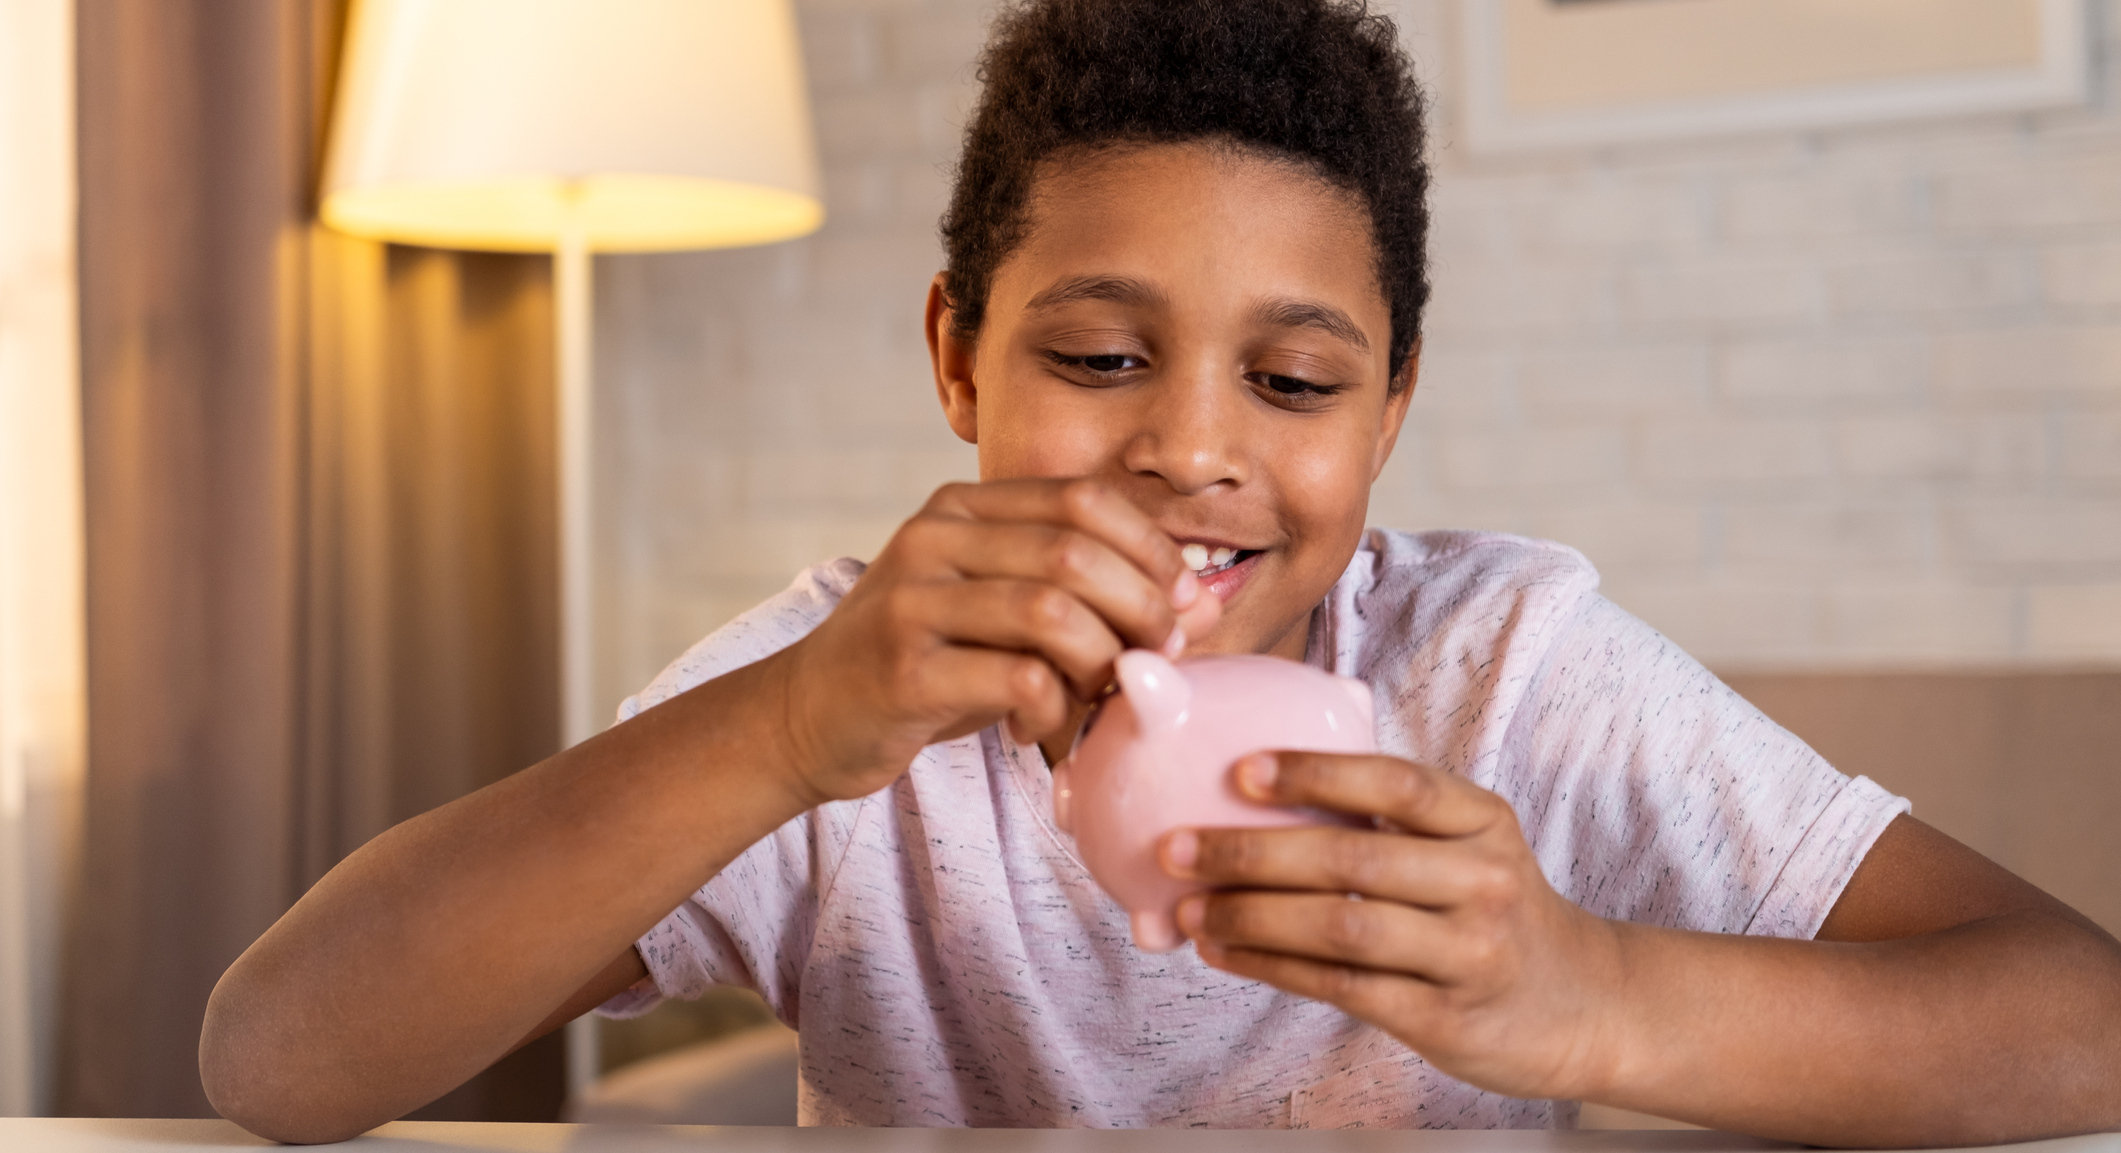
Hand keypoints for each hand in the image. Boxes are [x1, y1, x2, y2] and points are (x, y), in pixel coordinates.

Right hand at [771, 478, 1222, 805]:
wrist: (806, 716)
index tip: (1183, 607)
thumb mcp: (999, 614)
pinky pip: (1020, 679)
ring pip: (1053, 613)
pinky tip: (1037, 727)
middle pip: (1076, 553)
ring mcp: (912, 601)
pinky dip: (1053, 709)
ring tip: (1098, 697)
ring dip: (1102, 664)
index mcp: (962, 508)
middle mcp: (933, 539)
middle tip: (1157, 662)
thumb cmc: (925, 664)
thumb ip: (1086, 600)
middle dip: (1141, 611)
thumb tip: (1201, 606)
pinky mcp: (903, 670)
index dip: (1151, 551)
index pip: (1084, 499)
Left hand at [1158, 750, 1623, 1101]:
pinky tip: (1226, 952)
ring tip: (1191, 909)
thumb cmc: (1493, 909)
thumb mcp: (1470, 845)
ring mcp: (1469, 955)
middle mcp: (1484, 883)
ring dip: (1252, 918)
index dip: (1317, 772)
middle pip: (1352, 860)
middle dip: (1251, 854)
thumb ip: (1392, 818)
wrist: (1581, 1004)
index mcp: (1484, 822)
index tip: (1240, 771)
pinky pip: (1343, 988)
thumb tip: (1255, 785)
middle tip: (1177, 848)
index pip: (1398, 783)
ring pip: (1341, 930)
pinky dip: (1274, 968)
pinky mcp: (1445, 1017)